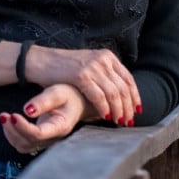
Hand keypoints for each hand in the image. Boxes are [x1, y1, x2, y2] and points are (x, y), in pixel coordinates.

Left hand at [0, 84, 87, 154]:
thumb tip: (26, 110)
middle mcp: (53, 138)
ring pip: (23, 146)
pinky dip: (12, 135)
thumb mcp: (58, 92)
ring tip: (4, 117)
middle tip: (3, 115)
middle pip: (28, 142)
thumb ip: (43, 101)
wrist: (78, 102)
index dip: (23, 127)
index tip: (13, 115)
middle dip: (13, 130)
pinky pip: (22, 144)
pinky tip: (9, 122)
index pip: (38, 134)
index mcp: (60, 126)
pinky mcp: (40, 140)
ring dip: (10, 134)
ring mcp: (46, 141)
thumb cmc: (69, 95)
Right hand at [24, 46, 140, 126]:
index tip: (137, 110)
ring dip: (118, 110)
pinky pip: (99, 96)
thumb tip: (119, 94)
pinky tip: (105, 116)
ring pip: (114, 93)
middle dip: (128, 107)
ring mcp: (92, 67)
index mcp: (107, 57)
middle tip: (128, 120)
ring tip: (119, 121)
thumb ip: (104, 75)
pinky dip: (104, 108)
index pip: (128, 78)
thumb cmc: (63, 68)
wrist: (41, 61)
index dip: (135, 96)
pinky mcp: (81, 75)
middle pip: (123, 87)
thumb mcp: (89, 66)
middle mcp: (103, 60)